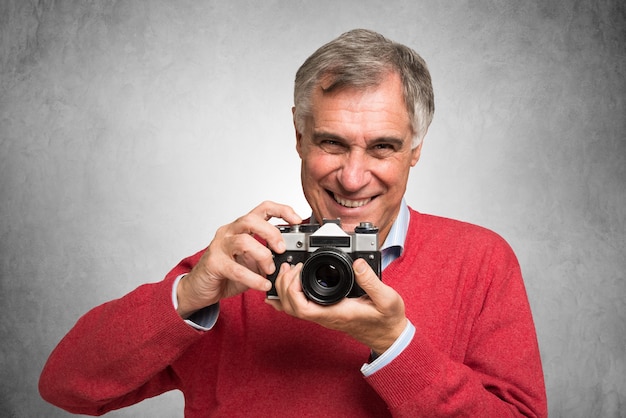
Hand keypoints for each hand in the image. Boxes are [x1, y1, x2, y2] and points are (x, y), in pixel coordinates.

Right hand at [176, 201, 301, 317]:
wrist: (200, 288)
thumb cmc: (226, 273)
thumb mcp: (252, 262)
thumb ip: (268, 257)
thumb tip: (290, 260)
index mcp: (241, 227)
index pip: (263, 208)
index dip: (282, 210)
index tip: (297, 220)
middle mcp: (229, 232)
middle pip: (252, 220)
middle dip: (272, 233)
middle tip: (282, 249)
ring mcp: (220, 246)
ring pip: (244, 241)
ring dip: (263, 256)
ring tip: (270, 270)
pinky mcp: (214, 263)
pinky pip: (236, 268)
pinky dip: (253, 278)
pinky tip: (263, 285)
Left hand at [266, 258, 406, 354]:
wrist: (389, 334)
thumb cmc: (387, 320)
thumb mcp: (386, 299)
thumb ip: (371, 281)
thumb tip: (357, 263)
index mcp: (335, 312)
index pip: (302, 307)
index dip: (292, 288)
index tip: (299, 269)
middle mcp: (325, 315)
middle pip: (291, 307)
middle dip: (284, 285)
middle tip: (291, 266)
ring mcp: (323, 315)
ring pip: (292, 308)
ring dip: (284, 289)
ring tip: (288, 270)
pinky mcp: (325, 312)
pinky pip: (300, 307)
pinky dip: (288, 297)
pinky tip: (285, 286)